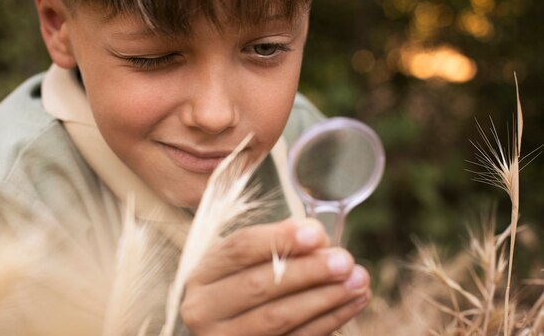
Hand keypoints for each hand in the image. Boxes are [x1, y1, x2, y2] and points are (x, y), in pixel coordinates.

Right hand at [180, 218, 370, 335]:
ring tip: (358, 281)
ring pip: (278, 317)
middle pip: (259, 284)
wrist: (224, 327)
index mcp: (202, 275)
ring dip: (326, 298)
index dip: (280, 238)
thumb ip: (276, 244)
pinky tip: (352, 303)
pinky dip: (328, 321)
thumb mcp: (244, 262)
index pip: (240, 249)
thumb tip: (319, 239)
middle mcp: (204, 309)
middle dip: (308, 271)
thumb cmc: (239, 285)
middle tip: (345, 261)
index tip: (318, 233)